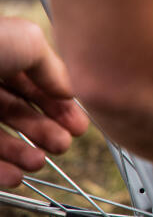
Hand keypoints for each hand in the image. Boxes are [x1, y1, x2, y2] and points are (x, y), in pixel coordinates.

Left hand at [0, 18, 88, 186]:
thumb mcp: (29, 42)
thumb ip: (54, 68)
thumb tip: (70, 90)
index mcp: (4, 57)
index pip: (38, 85)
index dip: (61, 105)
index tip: (79, 124)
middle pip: (21, 113)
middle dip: (46, 131)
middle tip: (64, 144)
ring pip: (0, 138)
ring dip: (23, 153)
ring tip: (40, 162)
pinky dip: (0, 170)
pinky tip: (16, 175)